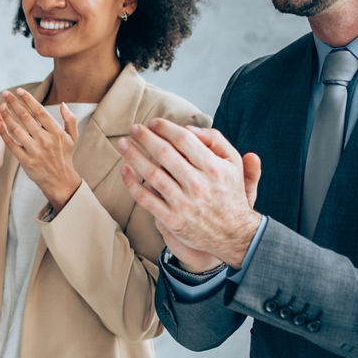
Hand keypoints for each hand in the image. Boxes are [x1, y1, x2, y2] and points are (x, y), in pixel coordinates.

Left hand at [0, 88, 81, 210]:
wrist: (60, 181)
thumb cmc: (65, 156)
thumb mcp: (72, 137)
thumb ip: (70, 119)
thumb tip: (62, 104)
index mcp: (56, 132)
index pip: (40, 112)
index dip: (29, 100)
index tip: (19, 91)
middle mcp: (45, 140)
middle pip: (26, 118)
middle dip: (14, 104)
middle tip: (5, 94)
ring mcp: (35, 151)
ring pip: (17, 130)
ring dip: (7, 117)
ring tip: (1, 107)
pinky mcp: (25, 161)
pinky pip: (12, 145)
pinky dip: (4, 134)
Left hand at [117, 119, 262, 268]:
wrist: (234, 234)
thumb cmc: (230, 193)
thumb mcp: (233, 163)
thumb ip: (215, 140)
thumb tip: (188, 129)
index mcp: (214, 169)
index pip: (184, 140)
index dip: (165, 128)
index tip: (153, 122)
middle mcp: (199, 185)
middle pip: (164, 154)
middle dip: (145, 138)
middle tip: (133, 128)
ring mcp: (184, 203)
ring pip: (152, 174)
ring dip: (133, 156)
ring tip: (122, 143)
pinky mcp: (172, 220)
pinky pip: (146, 199)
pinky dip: (132, 183)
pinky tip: (124, 170)